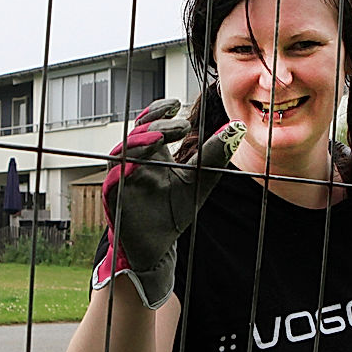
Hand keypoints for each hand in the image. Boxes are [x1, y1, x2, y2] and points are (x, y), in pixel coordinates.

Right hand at [93, 98, 243, 307]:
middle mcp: (134, 160)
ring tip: (161, 138)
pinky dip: (126, 168)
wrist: (157, 247)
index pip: (149, 121)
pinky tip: (140, 164)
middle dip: (158, 125)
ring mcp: (122, 177)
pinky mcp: (114, 196)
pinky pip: (114, 177)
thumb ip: (213, 155)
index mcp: (151, 153)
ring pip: (124, 150)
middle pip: (138, 132)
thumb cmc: (172, 212)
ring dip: (141, 141)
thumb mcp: (199, 180)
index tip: (177, 104)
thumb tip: (237, 129)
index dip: (158, 110)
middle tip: (182, 126)